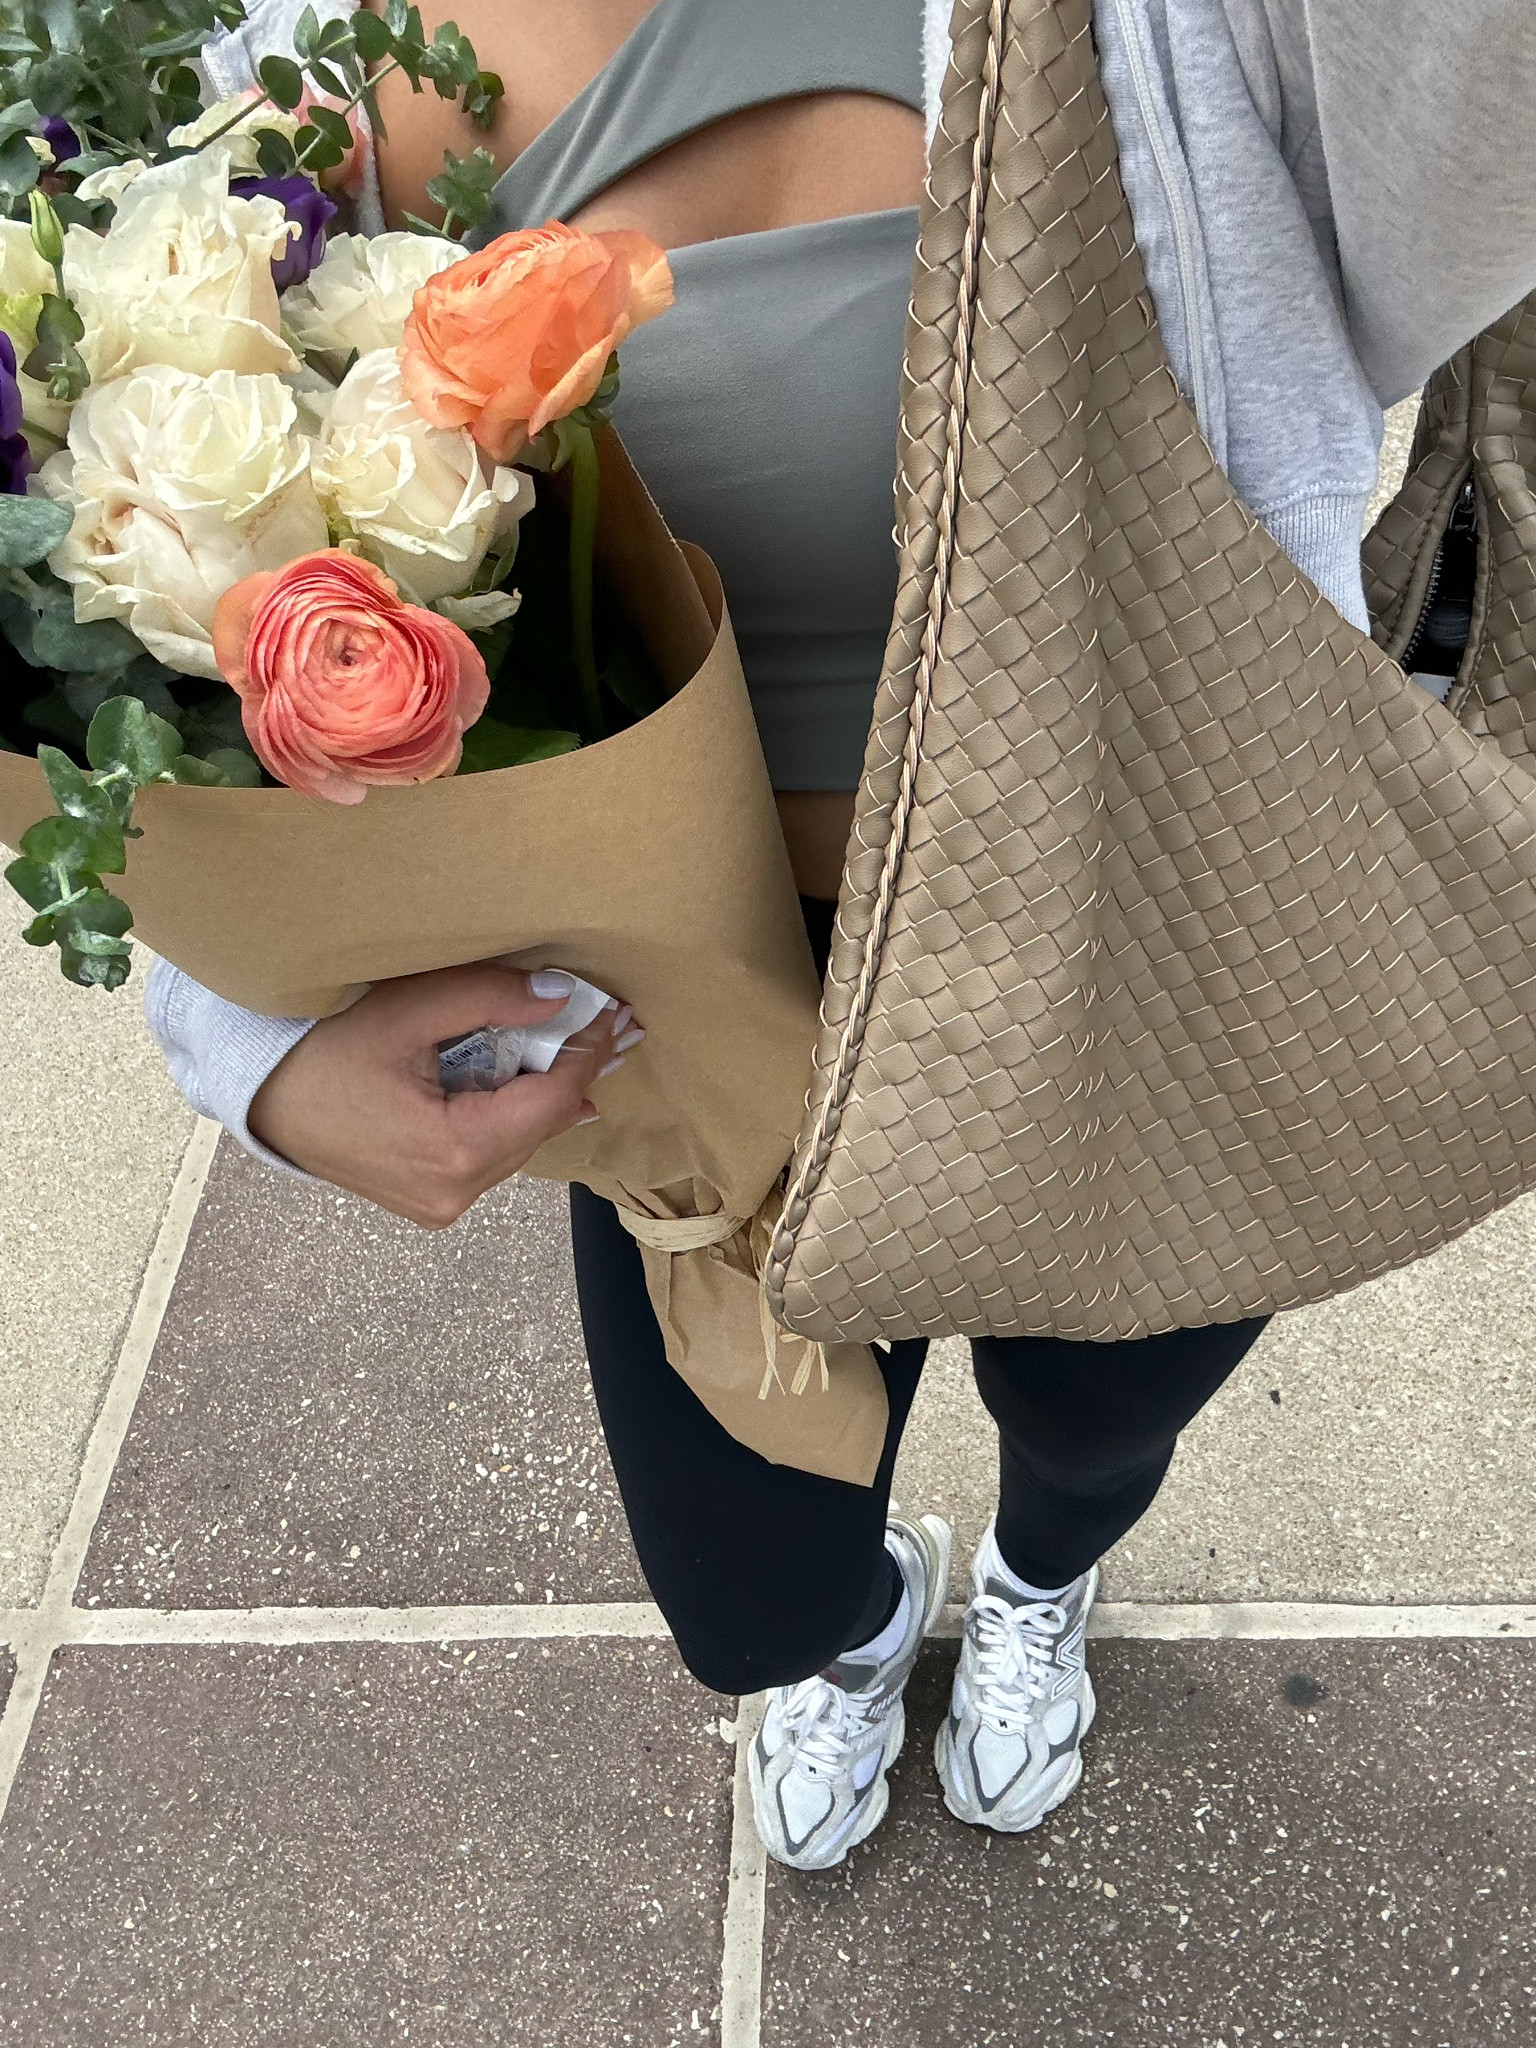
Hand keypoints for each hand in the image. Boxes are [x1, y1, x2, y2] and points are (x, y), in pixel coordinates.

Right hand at [248, 964, 639, 1227]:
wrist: (255, 1096)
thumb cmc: (318, 1049)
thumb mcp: (404, 1011)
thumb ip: (488, 998)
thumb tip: (561, 994)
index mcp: (453, 1152)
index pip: (551, 1100)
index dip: (587, 1051)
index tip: (615, 1011)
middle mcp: (453, 1193)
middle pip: (541, 1125)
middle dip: (573, 1070)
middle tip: (611, 1021)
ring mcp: (440, 1204)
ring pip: (519, 1142)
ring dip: (543, 1093)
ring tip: (574, 1041)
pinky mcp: (428, 1200)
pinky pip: (491, 1153)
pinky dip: (510, 1114)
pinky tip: (526, 1078)